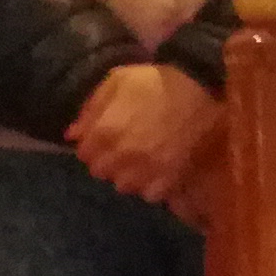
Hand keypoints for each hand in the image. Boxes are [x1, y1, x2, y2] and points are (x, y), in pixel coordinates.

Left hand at [68, 61, 221, 208]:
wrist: (204, 87)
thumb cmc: (157, 81)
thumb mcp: (118, 81)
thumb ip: (91, 108)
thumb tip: (71, 134)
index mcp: (106, 131)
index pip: (84, 154)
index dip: (91, 146)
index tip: (102, 140)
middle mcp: (123, 155)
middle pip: (101, 172)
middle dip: (106, 161)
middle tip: (121, 150)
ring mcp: (148, 169)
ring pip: (124, 186)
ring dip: (127, 176)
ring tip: (138, 162)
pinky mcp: (172, 177)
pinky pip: (151, 195)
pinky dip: (151, 186)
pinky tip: (156, 171)